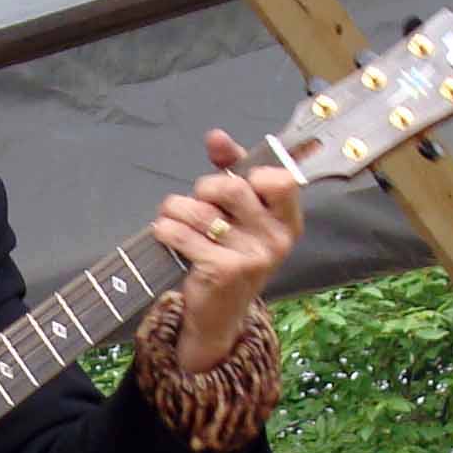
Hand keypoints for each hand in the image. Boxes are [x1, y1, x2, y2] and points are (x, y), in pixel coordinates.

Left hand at [150, 127, 302, 373]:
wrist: (218, 315)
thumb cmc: (228, 255)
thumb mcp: (240, 216)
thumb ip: (233, 171)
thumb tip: (216, 136)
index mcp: (288, 222)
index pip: (281, 179)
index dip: (251, 171)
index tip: (234, 178)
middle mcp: (277, 240)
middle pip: (233, 188)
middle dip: (204, 188)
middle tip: (194, 202)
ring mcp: (252, 258)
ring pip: (201, 210)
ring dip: (176, 208)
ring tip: (171, 218)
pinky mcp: (223, 272)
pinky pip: (182, 234)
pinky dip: (165, 229)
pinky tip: (164, 234)